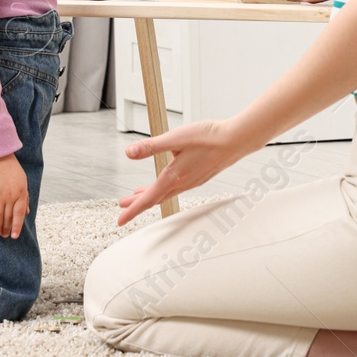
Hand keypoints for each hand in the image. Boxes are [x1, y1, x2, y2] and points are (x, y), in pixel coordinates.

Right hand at [0, 153, 28, 238]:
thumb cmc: (11, 170)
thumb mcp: (23, 182)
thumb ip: (24, 198)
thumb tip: (27, 212)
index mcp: (21, 193)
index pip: (19, 215)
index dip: (17, 227)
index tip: (14, 236)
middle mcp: (11, 196)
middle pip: (8, 217)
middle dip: (7, 228)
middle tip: (5, 236)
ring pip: (0, 216)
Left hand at [116, 118, 256, 224]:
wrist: (237, 140)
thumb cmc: (209, 137)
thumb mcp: (176, 138)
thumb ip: (152, 146)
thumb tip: (129, 153)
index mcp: (174, 176)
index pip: (148, 198)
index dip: (132, 210)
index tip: (120, 220)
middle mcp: (183, 183)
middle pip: (155, 198)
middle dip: (138, 203)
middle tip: (123, 207)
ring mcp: (193, 181)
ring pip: (166, 193)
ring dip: (151, 195)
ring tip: (138, 193)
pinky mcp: (200, 176)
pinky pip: (177, 187)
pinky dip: (165, 188)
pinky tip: (166, 181)